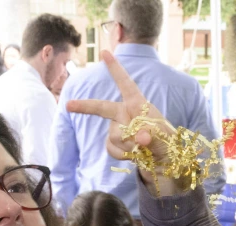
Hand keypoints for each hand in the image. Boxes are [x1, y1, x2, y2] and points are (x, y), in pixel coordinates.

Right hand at [67, 51, 178, 188]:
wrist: (165, 163)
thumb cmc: (167, 144)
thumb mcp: (163, 137)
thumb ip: (152, 135)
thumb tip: (142, 138)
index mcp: (138, 105)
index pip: (126, 84)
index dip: (115, 69)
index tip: (105, 53)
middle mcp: (125, 114)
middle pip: (102, 108)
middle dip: (85, 107)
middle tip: (68, 106)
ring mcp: (119, 129)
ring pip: (114, 135)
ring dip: (128, 145)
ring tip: (143, 150)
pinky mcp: (115, 145)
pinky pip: (111, 148)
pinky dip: (122, 155)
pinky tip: (133, 157)